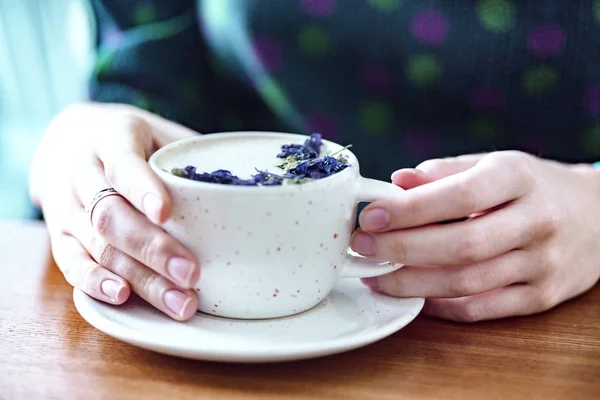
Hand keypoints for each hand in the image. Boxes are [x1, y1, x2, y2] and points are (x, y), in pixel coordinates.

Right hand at [30, 103, 200, 319]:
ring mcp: (65, 205)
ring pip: (96, 244)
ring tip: (178, 302)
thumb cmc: (132, 139)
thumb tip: (250, 187)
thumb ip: (192, 155)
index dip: (143, 188)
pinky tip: (123, 297)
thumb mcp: (159, 131)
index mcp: (111, 135)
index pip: (122, 162)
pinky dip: (95, 282)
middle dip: (152, 248)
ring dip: (138, 277)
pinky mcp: (58, 233)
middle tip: (191, 274)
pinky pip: (69, 261)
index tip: (167, 213)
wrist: (65, 141)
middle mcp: (81, 171)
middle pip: (110, 213)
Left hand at [351, 151, 599, 321]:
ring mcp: (542, 263)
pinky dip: (441, 305)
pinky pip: (482, 308)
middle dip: (401, 250)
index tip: (370, 217)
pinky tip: (412, 295)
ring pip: (467, 282)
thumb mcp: (494, 165)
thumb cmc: (532, 186)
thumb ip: (445, 173)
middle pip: (460, 245)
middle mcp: (536, 221)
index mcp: (519, 177)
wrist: (597, 215)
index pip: (459, 196)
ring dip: (412, 284)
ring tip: (375, 276)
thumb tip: (395, 182)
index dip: (410, 210)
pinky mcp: (542, 296)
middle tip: (361, 248)